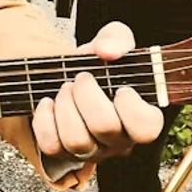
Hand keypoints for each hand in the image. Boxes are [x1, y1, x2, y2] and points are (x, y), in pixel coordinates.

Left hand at [30, 21, 165, 177]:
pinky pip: (52, 145)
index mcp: (140, 118)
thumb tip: (108, 51)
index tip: (120, 88)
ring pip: (77, 140)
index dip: (132, 108)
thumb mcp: (112, 43)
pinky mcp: (64, 153)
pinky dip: (45, 120)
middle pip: (105, 127)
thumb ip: (117, 38)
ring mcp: (91, 150)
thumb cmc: (99, 66)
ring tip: (66, 88)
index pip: (146, 128)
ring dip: (66, 106)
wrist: (70, 77)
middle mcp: (118, 141)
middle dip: (88, 94)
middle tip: (82, 78)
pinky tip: (49, 103)